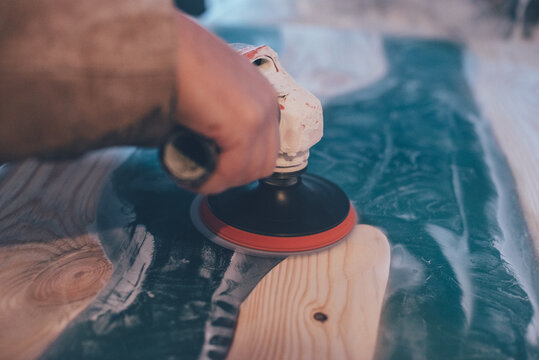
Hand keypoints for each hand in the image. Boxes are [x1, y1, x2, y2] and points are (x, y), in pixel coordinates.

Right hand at [174, 13, 279, 193]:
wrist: (162, 44)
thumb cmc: (175, 62)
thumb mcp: (210, 90)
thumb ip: (221, 115)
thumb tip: (212, 145)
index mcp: (262, 94)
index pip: (267, 146)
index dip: (241, 164)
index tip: (215, 167)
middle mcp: (266, 103)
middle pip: (263, 164)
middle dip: (232, 176)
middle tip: (203, 173)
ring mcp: (258, 114)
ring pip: (248, 172)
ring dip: (219, 180)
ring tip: (192, 173)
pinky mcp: (244, 126)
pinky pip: (230, 172)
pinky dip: (209, 181)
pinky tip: (189, 176)